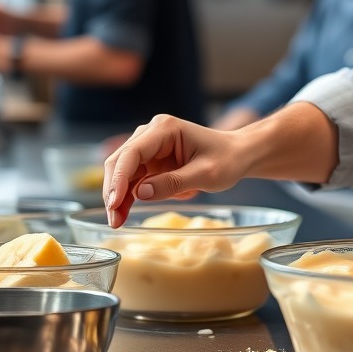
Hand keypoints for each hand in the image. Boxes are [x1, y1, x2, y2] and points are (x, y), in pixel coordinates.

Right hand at [102, 116, 251, 227]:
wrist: (238, 154)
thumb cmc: (227, 159)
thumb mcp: (205, 174)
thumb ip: (173, 183)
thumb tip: (139, 193)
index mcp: (165, 129)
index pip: (132, 153)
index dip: (119, 178)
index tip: (114, 202)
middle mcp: (152, 133)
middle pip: (121, 161)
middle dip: (114, 190)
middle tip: (114, 220)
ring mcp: (150, 147)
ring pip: (123, 172)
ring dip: (118, 196)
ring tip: (117, 222)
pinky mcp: (152, 161)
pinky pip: (133, 179)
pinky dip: (127, 196)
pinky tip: (124, 214)